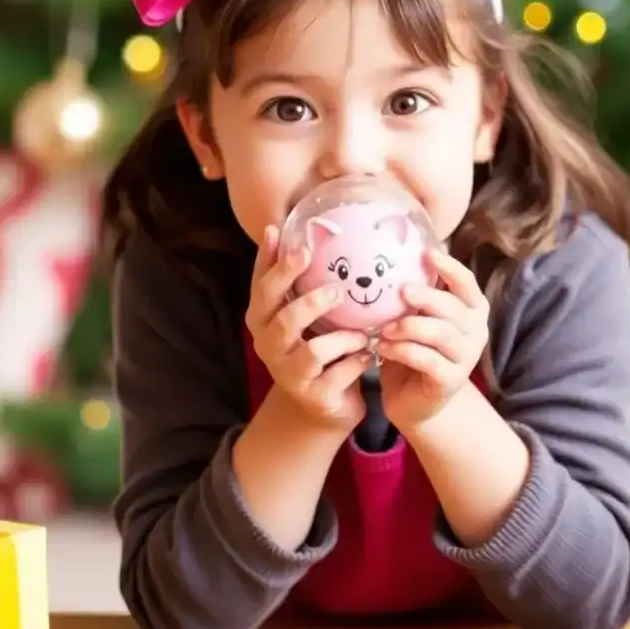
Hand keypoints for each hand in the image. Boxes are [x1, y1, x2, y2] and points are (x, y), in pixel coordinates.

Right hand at [246, 225, 372, 430]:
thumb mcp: (302, 309)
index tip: (297, 243)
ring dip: (340, 339)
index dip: (275, 265)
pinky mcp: (312, 396)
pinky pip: (335, 376)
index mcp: (262, 318)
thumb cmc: (315, 344)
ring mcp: (288, 373)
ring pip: (310, 352)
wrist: (324, 402)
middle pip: (281, 320)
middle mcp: (268, 345)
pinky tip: (368, 356)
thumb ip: (294, 275)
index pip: (262, 288)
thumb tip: (284, 226)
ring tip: (360, 333)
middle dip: (309, 302)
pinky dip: (354, 363)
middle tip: (337, 290)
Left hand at [376, 248, 489, 431]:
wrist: (416, 402)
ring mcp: (466, 357)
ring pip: (441, 333)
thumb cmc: (416, 350)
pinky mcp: (451, 380)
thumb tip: (392, 261)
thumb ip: (415, 296)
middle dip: (426, 296)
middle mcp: (476, 331)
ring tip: (383, 328)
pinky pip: (427, 359)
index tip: (427, 253)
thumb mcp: (416, 318)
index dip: (450, 268)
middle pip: (453, 307)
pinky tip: (382, 348)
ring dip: (409, 326)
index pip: (467, 283)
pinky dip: (402, 350)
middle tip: (401, 290)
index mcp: (471, 309)